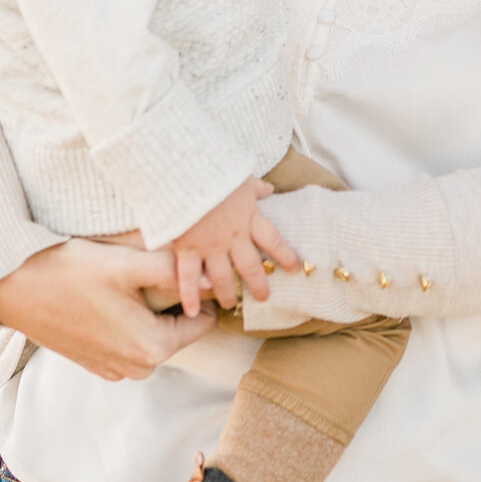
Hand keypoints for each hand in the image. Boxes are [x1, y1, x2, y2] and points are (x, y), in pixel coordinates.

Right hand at [0, 238, 218, 381]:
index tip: (187, 269)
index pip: (205, 321)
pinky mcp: (95, 362)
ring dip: (150, 308)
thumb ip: (175, 271)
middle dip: (174, 300)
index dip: (202, 291)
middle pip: (179, 327)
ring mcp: (114, 368)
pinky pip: (130, 339)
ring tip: (128, 279)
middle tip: (153, 268)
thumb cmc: (69, 272)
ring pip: (154, 332)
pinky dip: (129, 318)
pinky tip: (109, 294)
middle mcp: (136, 368)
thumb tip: (214, 278)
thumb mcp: (127, 264)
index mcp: (151, 348)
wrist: (13, 287)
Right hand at [171, 175, 299, 312]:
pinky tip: (192, 311)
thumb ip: (255, 188)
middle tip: (263, 297)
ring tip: (230, 304)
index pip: (273, 240)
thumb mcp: (241, 176)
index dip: (285, 255)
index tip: (294, 268)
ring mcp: (209, 245)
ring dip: (226, 293)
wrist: (186, 171)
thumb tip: (269, 189)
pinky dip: (189, 296)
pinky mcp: (187, 248)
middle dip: (258, 283)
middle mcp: (233, 236)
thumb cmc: (214, 170)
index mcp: (249, 217)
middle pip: (250, 266)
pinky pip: (188, 277)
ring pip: (222, 277)